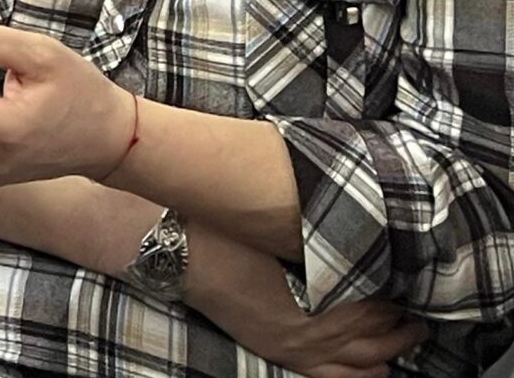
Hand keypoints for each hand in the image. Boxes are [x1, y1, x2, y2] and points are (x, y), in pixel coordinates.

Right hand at [187, 230, 424, 377]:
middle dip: (404, 326)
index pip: (378, 305)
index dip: (399, 294)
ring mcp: (301, 351)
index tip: (410, 281)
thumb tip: (357, 246)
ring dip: (390, 353)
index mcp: (319, 301)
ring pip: (365, 366)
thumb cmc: (230, 239)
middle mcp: (317, 335)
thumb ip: (322, 249)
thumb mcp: (281, 238)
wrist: (184, 256)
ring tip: (406, 338)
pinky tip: (374, 369)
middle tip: (418, 311)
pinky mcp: (284, 357)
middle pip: (379, 338)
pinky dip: (362, 376)